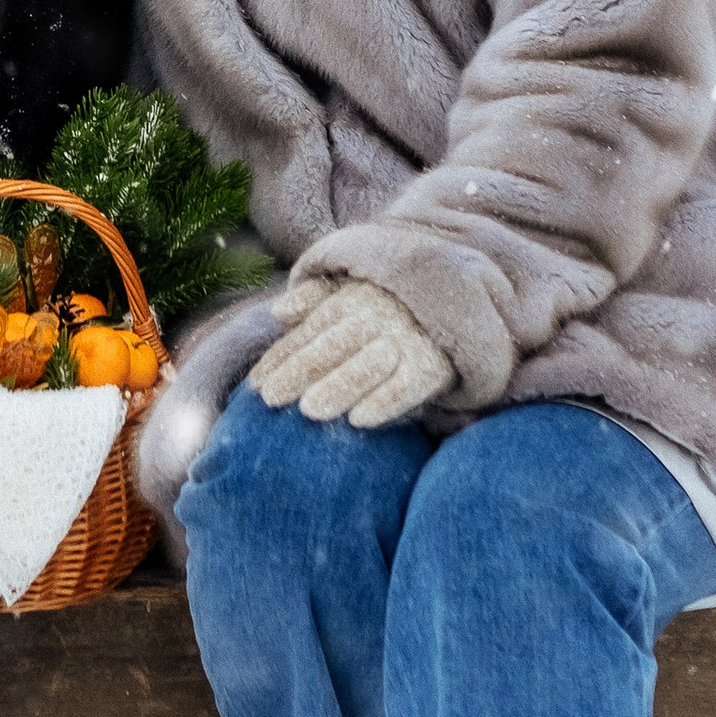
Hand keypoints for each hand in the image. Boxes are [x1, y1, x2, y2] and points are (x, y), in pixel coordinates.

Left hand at [250, 274, 453, 429]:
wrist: (460, 303)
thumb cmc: (392, 308)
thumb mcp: (354, 295)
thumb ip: (315, 303)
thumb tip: (278, 312)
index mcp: (351, 300)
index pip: (309, 331)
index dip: (281, 357)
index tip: (255, 386)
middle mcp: (376, 315)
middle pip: (332, 345)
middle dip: (299, 371)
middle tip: (271, 399)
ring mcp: (406, 336)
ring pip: (368, 363)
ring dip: (339, 385)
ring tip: (309, 411)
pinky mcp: (434, 361)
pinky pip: (411, 382)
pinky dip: (388, 399)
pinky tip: (362, 420)